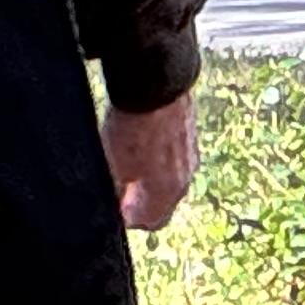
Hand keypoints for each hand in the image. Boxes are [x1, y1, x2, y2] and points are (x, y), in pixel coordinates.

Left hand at [102, 92, 198, 233]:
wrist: (155, 82)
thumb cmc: (131, 128)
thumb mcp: (114, 167)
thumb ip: (118, 191)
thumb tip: (117, 202)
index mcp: (168, 192)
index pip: (152, 221)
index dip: (131, 219)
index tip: (116, 210)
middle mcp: (186, 177)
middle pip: (163, 204)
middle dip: (142, 203)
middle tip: (121, 193)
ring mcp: (191, 155)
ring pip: (170, 181)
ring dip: (151, 183)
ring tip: (130, 170)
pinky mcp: (190, 135)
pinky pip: (175, 160)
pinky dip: (159, 163)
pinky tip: (142, 149)